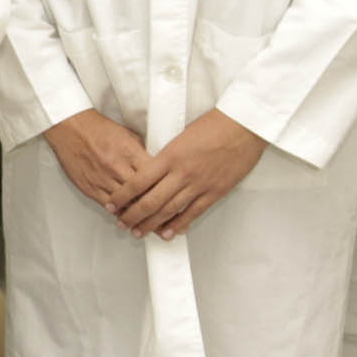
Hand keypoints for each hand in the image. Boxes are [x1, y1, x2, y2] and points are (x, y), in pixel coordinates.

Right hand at [46, 108, 155, 214]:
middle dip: (153, 203)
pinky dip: (119, 211)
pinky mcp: (90, 187)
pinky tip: (126, 215)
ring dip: (137, 212)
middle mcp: (117, 167)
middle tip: (163, 213)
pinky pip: (108, 205)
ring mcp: (103, 179)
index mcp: (129, 152)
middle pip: (141, 192)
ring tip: (148, 220)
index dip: (163, 186)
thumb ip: (141, 152)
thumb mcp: (128, 135)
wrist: (71, 128)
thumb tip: (155, 166)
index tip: (169, 195)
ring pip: (126, 203)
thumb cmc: (99, 129)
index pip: (153, 175)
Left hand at [112, 109, 267, 238]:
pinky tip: (169, 232)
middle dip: (133, 216)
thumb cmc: (215, 124)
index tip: (112, 204)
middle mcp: (181, 173)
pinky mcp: (215, 191)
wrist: (243, 125)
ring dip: (152, 224)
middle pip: (150, 201)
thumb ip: (167, 156)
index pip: (138, 181)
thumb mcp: (181, 135)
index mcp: (170, 156)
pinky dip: (179, 224)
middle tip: (122, 223)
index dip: (122, 196)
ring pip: (169, 210)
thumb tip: (152, 171)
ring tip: (139, 232)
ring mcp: (199, 184)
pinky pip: (193, 213)